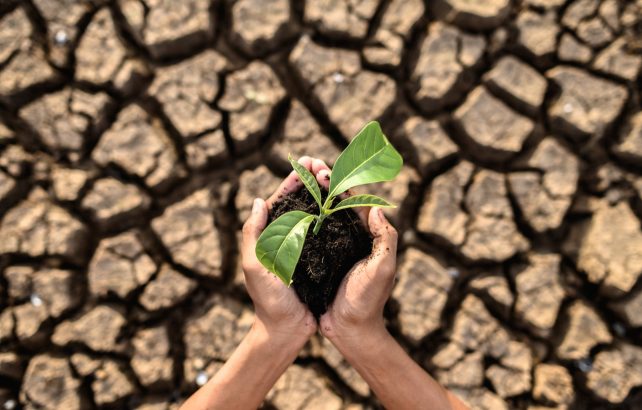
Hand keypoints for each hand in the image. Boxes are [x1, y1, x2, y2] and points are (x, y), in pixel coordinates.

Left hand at [240, 157, 329, 343]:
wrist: (286, 330)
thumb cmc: (268, 300)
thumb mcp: (255, 266)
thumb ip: (253, 234)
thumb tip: (259, 201)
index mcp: (269, 235)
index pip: (281, 200)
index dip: (293, 180)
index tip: (306, 162)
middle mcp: (287, 237)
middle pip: (300, 202)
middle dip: (311, 180)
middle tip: (324, 163)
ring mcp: (304, 247)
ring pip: (316, 213)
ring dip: (324, 194)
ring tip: (336, 177)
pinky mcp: (320, 257)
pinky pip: (329, 232)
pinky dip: (336, 216)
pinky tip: (346, 205)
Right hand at [312, 161, 398, 343]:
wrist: (350, 331)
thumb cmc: (367, 301)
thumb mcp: (383, 269)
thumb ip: (386, 239)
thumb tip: (378, 208)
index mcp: (366, 236)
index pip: (353, 202)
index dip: (339, 183)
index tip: (323, 168)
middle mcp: (350, 238)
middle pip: (335, 203)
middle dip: (322, 182)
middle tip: (307, 164)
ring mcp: (333, 249)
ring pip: (321, 215)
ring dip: (310, 195)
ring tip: (297, 178)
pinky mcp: (319, 260)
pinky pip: (309, 234)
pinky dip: (300, 219)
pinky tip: (287, 209)